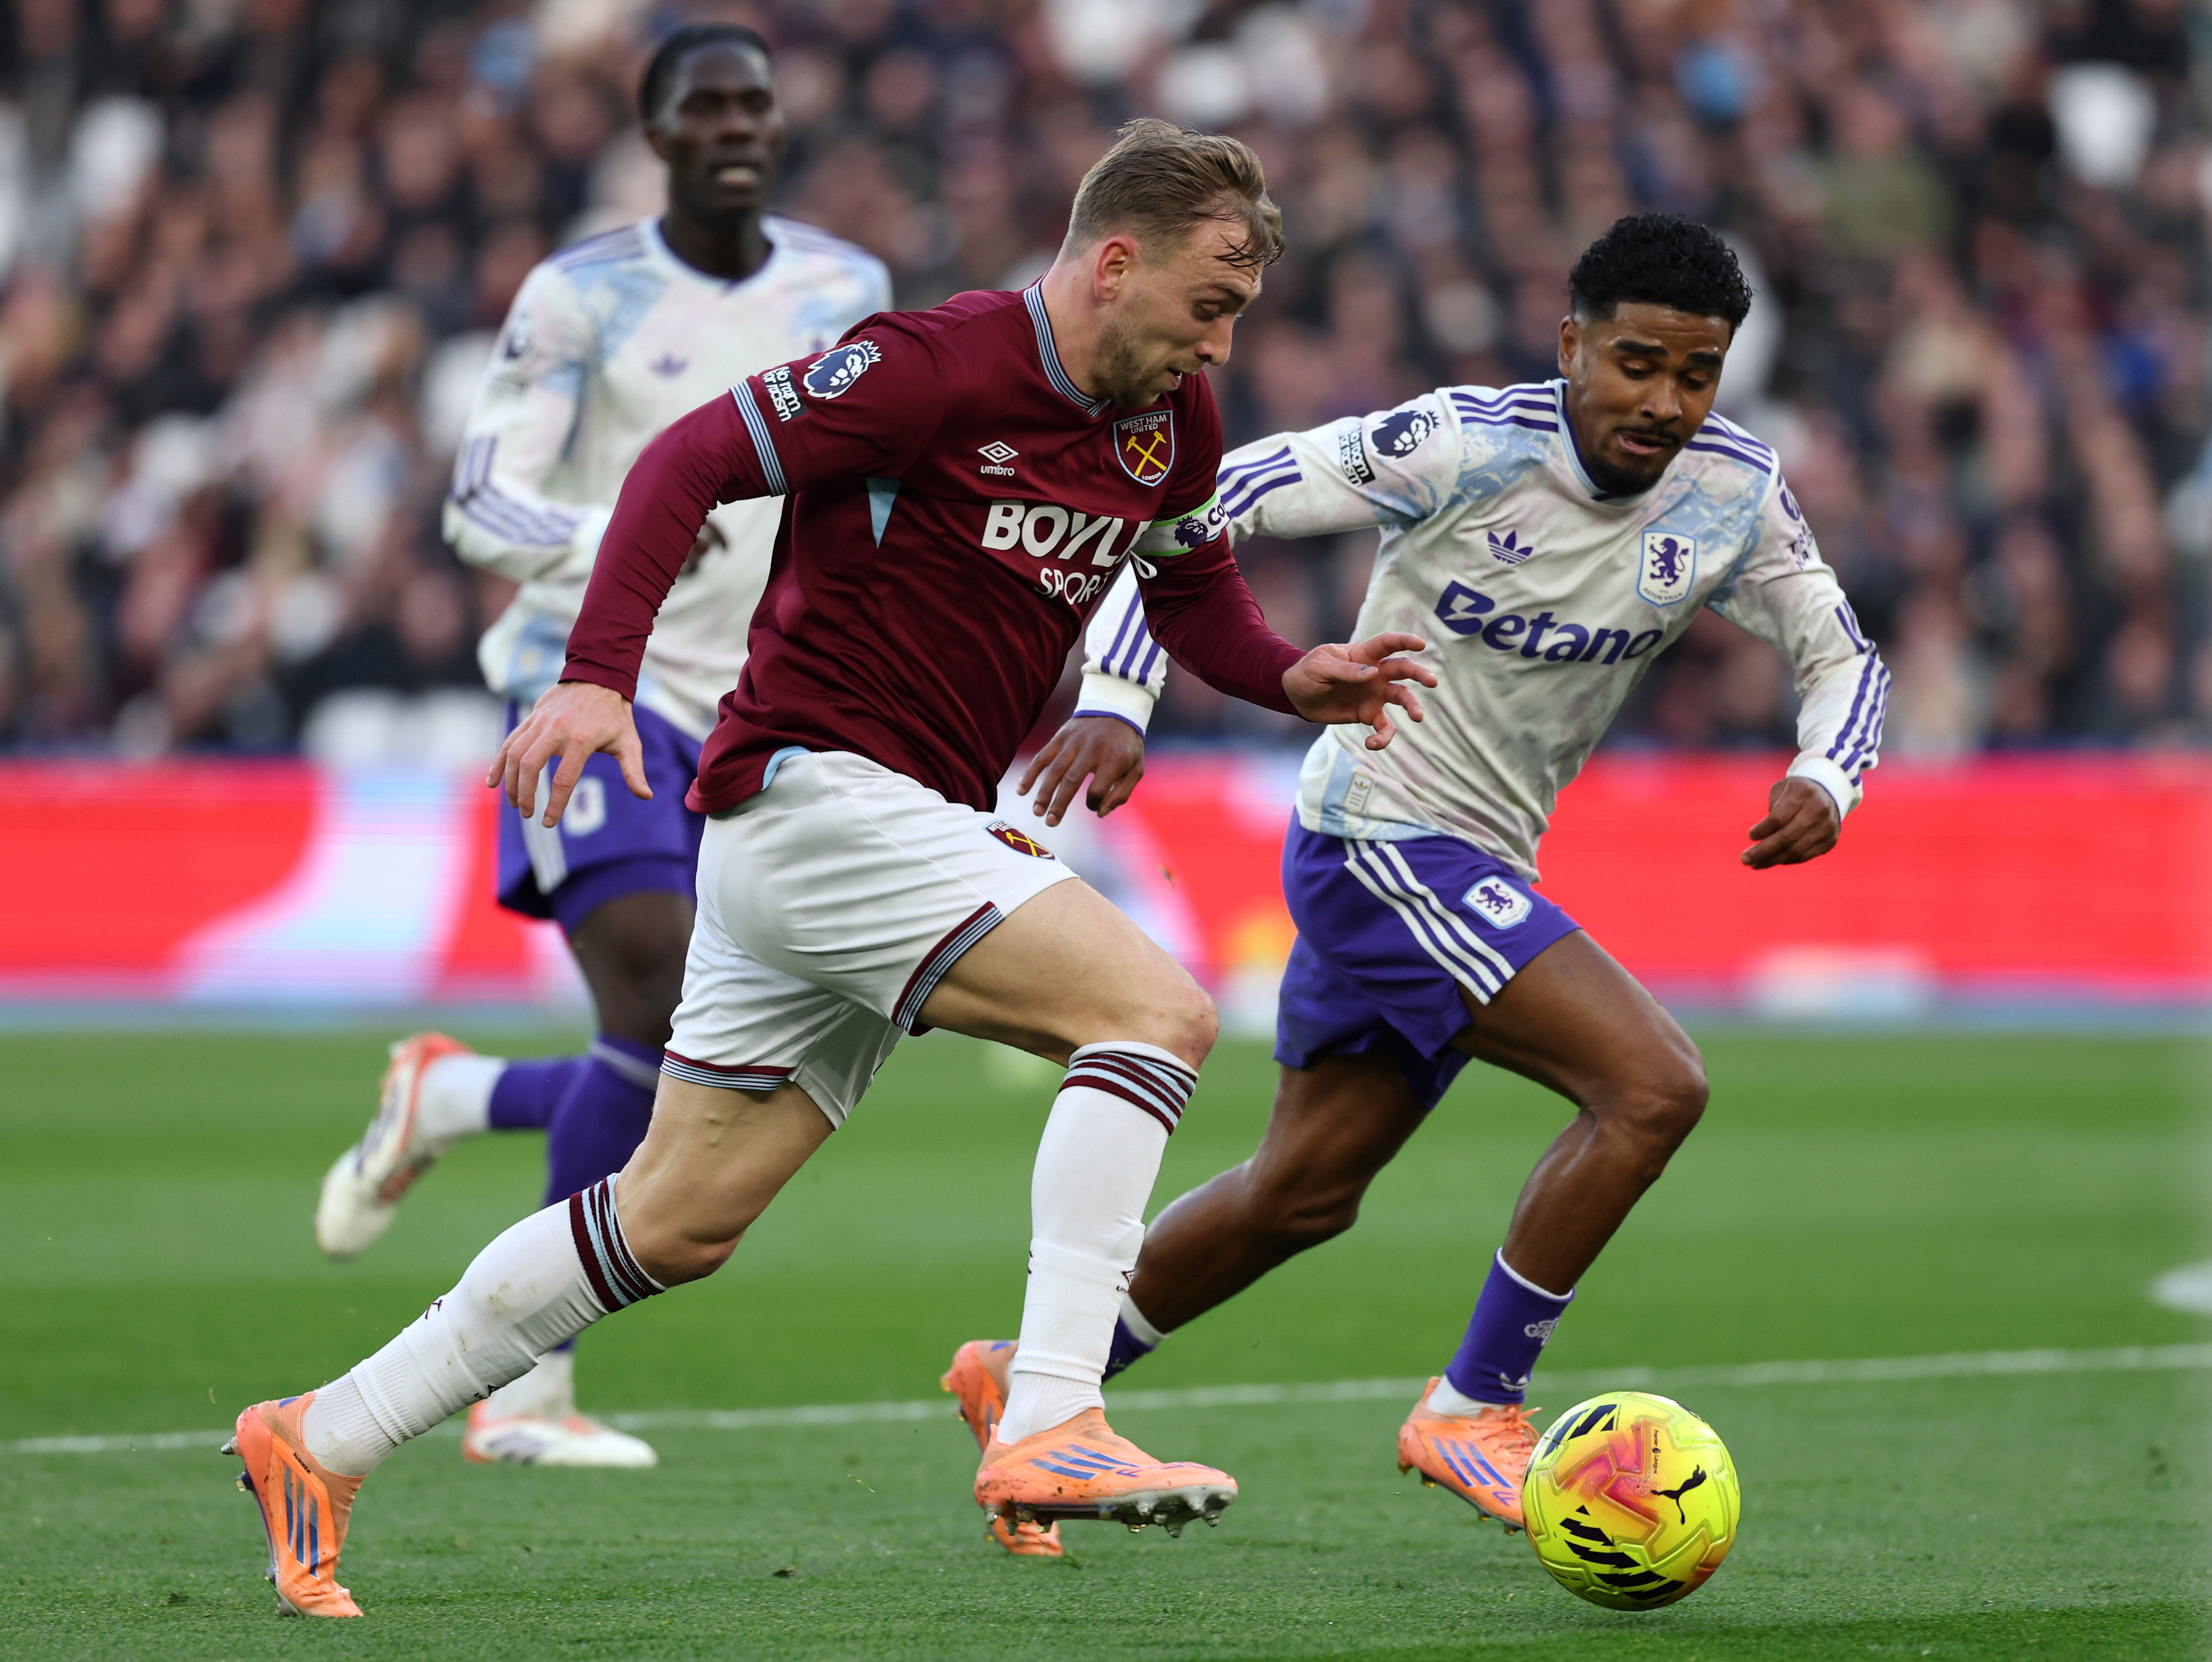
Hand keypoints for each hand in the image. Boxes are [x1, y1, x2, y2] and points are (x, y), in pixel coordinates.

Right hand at [487, 680, 648, 826]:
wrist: (597, 677)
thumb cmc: (614, 715)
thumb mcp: (629, 742)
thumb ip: (634, 771)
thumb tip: (645, 796)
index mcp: (582, 740)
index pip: (564, 778)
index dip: (555, 804)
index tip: (549, 822)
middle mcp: (557, 730)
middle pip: (531, 766)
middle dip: (526, 794)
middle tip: (527, 814)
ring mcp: (541, 722)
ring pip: (516, 754)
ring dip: (511, 781)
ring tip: (514, 803)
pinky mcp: (531, 718)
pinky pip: (509, 741)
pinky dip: (499, 762)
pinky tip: (493, 782)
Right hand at [1017, 715, 1145, 825]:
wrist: (1116, 708)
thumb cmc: (1127, 745)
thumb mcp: (1136, 768)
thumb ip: (1122, 793)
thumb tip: (1100, 814)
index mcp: (1114, 759)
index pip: (1097, 790)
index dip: (1094, 803)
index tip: (1093, 806)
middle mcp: (1092, 750)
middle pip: (1071, 781)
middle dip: (1060, 804)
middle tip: (1050, 823)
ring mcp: (1073, 742)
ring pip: (1054, 770)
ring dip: (1043, 792)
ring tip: (1037, 811)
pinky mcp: (1061, 737)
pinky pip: (1042, 756)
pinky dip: (1030, 773)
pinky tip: (1022, 790)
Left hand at [1282, 633, 1437, 749]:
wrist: (1295, 696)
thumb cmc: (1307, 673)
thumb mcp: (1320, 667)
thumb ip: (1345, 670)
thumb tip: (1372, 673)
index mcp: (1362, 654)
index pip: (1387, 644)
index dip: (1404, 641)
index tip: (1420, 644)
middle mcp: (1375, 673)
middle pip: (1403, 670)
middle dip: (1419, 674)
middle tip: (1432, 682)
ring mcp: (1374, 693)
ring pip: (1401, 697)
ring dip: (1412, 705)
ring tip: (1418, 716)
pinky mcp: (1368, 714)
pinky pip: (1384, 726)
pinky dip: (1383, 737)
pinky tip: (1373, 743)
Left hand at [1741, 776, 1840, 867]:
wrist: (1829, 791)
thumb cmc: (1796, 791)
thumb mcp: (1782, 789)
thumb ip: (1772, 811)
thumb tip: (1760, 840)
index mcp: (1803, 792)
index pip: (1779, 818)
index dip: (1762, 830)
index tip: (1750, 836)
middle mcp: (1818, 810)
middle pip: (1787, 838)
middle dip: (1763, 851)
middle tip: (1745, 859)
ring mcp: (1827, 827)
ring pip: (1796, 851)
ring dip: (1772, 860)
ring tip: (1755, 864)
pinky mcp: (1830, 840)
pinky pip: (1805, 856)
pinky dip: (1786, 860)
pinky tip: (1773, 860)